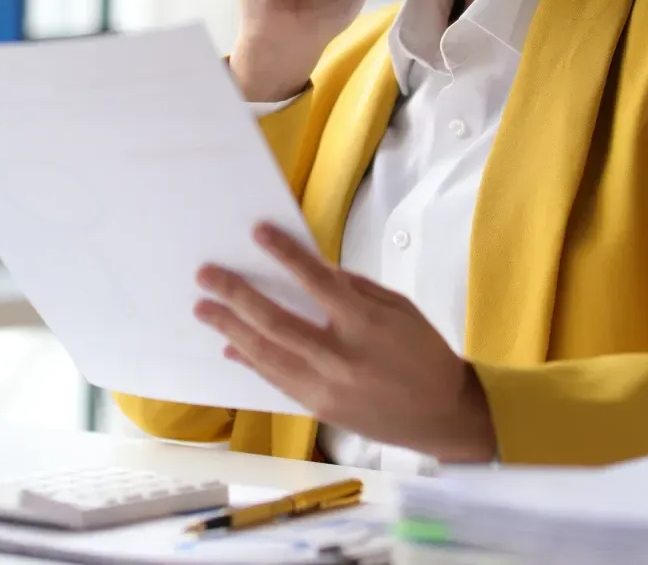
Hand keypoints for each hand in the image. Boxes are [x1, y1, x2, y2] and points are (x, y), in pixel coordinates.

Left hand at [194, 224, 495, 462]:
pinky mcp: (319, 410)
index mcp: (366, 324)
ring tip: (204, 309)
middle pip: (276, 323)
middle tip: (207, 276)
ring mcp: (326, 388)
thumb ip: (353, 288)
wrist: (443, 415)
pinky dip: (251, 361)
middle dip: (236, 296)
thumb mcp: (397, 307)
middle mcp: (341, 357)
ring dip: (231, 329)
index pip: (317, 282)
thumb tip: (312, 270)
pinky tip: (231, 346)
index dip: (286, 254)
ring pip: (266, 355)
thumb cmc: (424, 352)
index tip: (258, 233)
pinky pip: (275, 381)